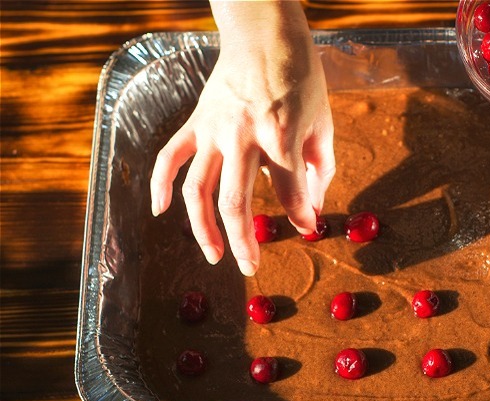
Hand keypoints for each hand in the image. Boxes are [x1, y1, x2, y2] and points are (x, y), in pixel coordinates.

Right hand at [150, 1, 334, 275]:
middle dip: (246, 241)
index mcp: (280, 134)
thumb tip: (312, 207)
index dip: (301, 216)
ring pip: (198, 190)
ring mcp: (213, 131)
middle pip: (236, 202)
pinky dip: (160, 185)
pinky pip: (169, 158)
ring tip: (215, 256)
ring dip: (202, 228)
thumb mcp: (322, 122)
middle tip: (252, 267)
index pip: (290, 191)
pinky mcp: (196, 123)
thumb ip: (320, 168)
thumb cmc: (300, 78)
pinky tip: (160, 212)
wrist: (264, 36)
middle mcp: (242, 137)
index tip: (308, 229)